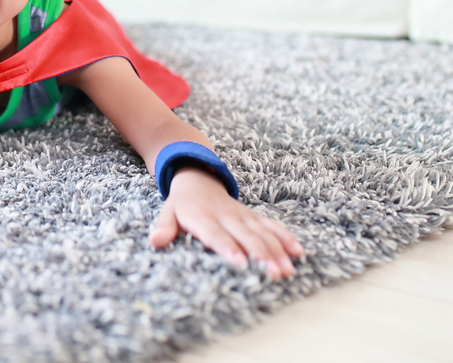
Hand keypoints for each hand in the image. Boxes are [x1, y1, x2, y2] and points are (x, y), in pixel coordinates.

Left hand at [149, 168, 302, 278]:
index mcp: (203, 217)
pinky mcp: (253, 217)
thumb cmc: (181, 204)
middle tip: (273, 274)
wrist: (197, 178)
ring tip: (287, 271)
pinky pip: (272, 226)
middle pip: (245, 236)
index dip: (229, 249)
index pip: (216, 235)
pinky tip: (298, 252)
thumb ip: (164, 227)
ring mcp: (242, 216)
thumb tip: (155, 241)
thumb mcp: (168, 212)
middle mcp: (226, 216)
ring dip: (276, 252)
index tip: (241, 264)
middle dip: (261, 255)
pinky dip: (285, 238)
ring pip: (262, 233)